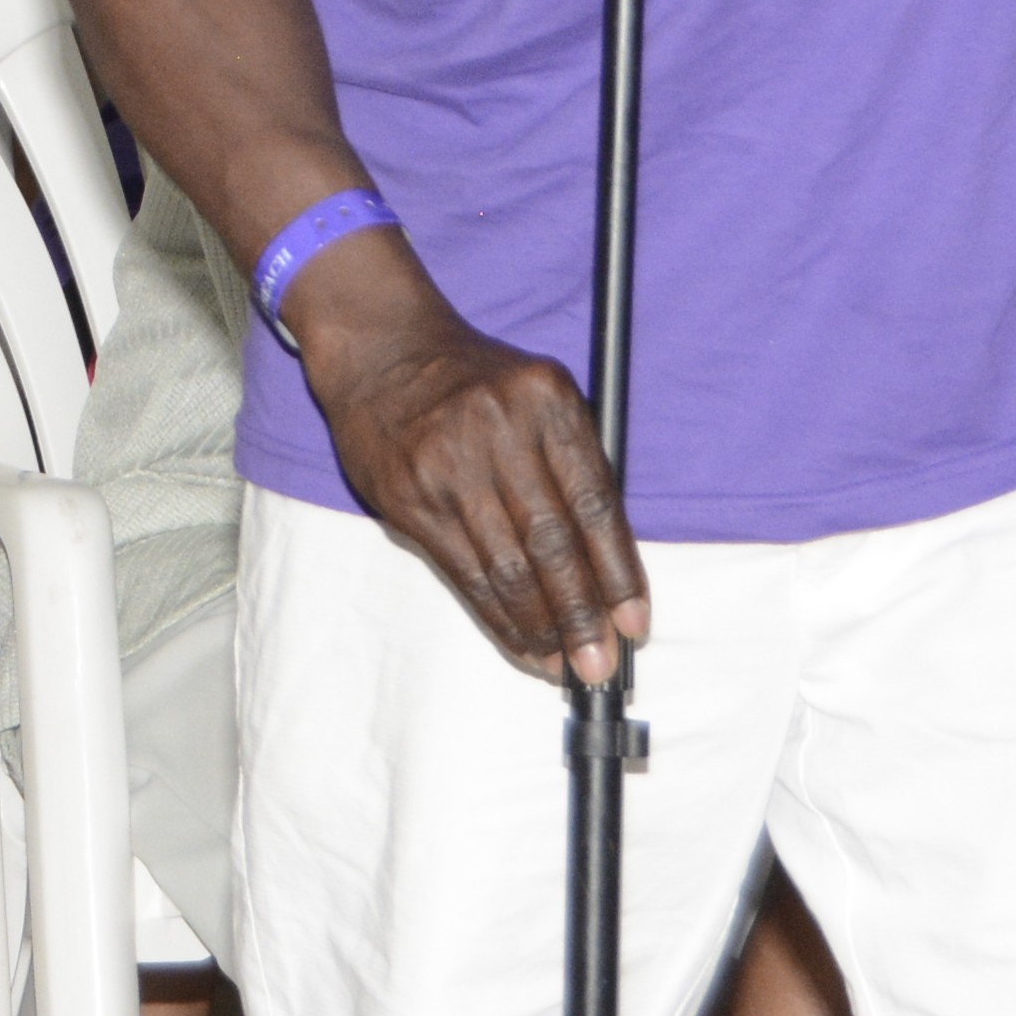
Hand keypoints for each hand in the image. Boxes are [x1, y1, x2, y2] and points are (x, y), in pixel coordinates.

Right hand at [288, 234, 647, 682]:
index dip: (617, 573)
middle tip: (602, 664)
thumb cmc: (475, 381)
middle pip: (551, 543)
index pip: (592, 503)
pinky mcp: (409, 498)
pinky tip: (521, 644)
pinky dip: (497, 618)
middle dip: (582, 614)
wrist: (381, 348)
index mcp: (546, 401)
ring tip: (565, 666)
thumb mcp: (538, 394)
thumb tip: (609, 571)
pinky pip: (463, 572)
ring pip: (506, 566)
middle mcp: (497, 430)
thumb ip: (573, 464)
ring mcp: (447, 465)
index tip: (634, 623)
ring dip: (541, 628)